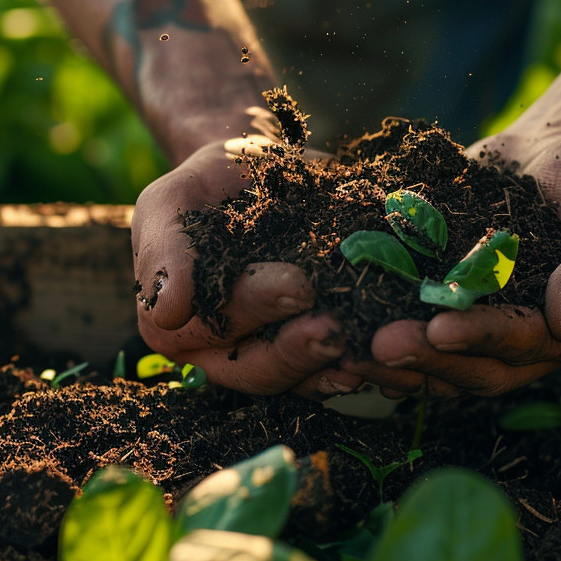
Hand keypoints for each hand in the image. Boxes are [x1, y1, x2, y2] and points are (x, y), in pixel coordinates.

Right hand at [132, 139, 359, 397]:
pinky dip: (367, 368)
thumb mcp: (173, 201)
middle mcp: (220, 355)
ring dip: (337, 368)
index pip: (212, 326)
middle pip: (259, 368)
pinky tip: (394, 359)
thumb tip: (168, 307)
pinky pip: (336, 373)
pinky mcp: (313, 355)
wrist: (258, 180)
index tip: (298, 285)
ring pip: (301, 380)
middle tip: (337, 326)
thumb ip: (166, 249)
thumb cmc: (209, 186)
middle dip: (300, 350)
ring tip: (372, 349)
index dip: (255, 309)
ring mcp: (270, 359)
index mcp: (173, 325)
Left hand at [355, 125, 560, 397]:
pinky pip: (413, 330)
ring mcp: (484, 328)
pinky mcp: (447, 306)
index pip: (524, 343)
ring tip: (347, 347)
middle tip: (377, 344)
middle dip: (426, 357)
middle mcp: (528, 343)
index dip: (481, 337)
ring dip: (394, 361)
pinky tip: (338, 329)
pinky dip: (377, 334)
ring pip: (438, 362)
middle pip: (474, 366)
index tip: (438, 326)